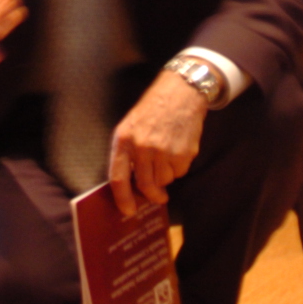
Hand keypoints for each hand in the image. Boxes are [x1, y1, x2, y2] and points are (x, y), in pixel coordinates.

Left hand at [107, 72, 205, 215]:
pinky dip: (179, 167)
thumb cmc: (153, 110)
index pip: (119, 178)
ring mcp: (164, 151)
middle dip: (152, 195)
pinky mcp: (183, 153)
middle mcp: (143, 147)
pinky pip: (180, 172)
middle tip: (158, 197)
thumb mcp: (130, 125)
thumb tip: (129, 184)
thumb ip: (127, 152)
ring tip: (168, 156)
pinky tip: (178, 149)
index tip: (128, 211)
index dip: (122, 199)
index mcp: (124, 140)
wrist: (181, 93)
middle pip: (145, 185)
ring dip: (166, 176)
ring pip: (164, 180)